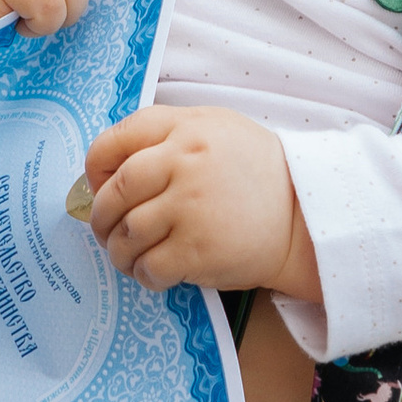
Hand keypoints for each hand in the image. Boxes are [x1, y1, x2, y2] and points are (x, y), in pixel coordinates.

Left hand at [78, 104, 319, 301]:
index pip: (115, 141)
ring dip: (119, 251)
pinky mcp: (198, 251)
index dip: (95, 168)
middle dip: (101, 217)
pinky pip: (149, 267)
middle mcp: (184, 164)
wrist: (306, 217)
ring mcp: (190, 209)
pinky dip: (143, 274)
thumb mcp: (217, 128)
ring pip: (126, 234)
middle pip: (115, 193)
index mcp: (185, 130)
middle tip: (106, 229)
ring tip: (129, 255)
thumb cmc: (257, 172)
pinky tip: (154, 271)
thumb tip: (113, 165)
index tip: (99, 186)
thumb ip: (168, 133)